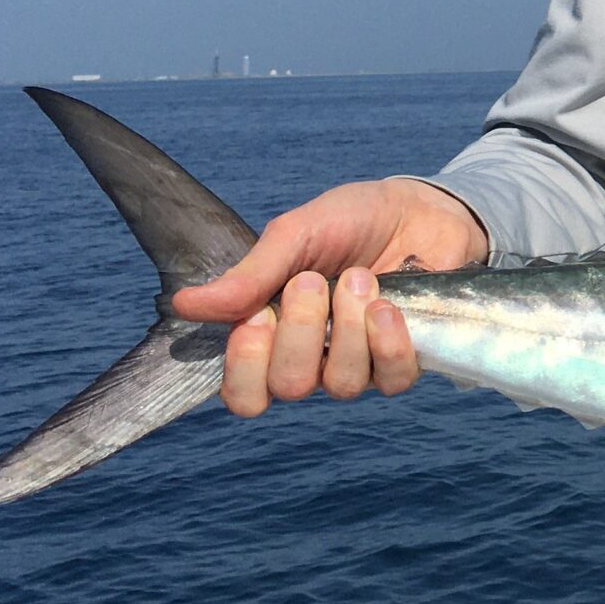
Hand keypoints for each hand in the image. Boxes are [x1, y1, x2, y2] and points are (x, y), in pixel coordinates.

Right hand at [169, 177, 487, 416]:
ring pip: (340, 384)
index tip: (257, 314)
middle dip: (300, 332)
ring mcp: (359, 365)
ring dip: (348, 327)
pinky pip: (391, 380)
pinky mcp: (404, 362)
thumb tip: (185, 306)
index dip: (245, 366)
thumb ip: (248, 277)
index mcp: (273, 337)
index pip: (243, 393)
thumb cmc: (350, 223)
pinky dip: (387, 343)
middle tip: (312, 281)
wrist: (419, 209)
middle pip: (289, 387)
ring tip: (361, 279)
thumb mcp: (294, 236)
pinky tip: (388, 308)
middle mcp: (312, 361)